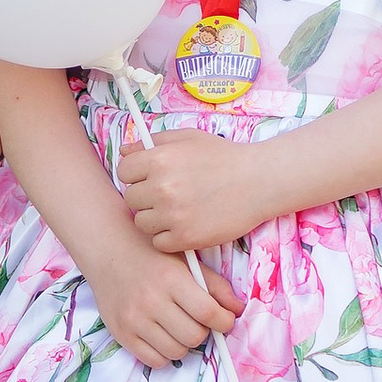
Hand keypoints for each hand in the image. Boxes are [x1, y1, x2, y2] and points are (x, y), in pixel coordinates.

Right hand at [94, 242, 237, 372]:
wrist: (108, 249)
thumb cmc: (151, 254)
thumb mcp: (186, 261)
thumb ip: (215, 285)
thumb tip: (238, 310)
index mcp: (171, 279)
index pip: (207, 312)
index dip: (224, 321)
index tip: (224, 319)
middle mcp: (151, 300)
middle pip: (194, 336)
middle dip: (203, 331)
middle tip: (198, 320)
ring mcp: (134, 319)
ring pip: (176, 351)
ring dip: (184, 343)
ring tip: (179, 326)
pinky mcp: (121, 333)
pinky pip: (154, 361)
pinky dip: (165, 353)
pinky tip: (163, 335)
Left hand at [121, 124, 271, 259]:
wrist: (258, 181)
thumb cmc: (223, 157)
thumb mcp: (188, 138)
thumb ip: (152, 142)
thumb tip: (124, 150)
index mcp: (160, 159)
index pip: (123, 171)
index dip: (136, 174)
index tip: (149, 177)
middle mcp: (162, 187)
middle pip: (131, 198)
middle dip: (145, 196)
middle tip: (168, 194)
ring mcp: (173, 215)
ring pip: (142, 222)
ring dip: (155, 218)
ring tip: (177, 209)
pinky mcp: (185, 238)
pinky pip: (158, 242)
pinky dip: (169, 237)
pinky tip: (185, 224)